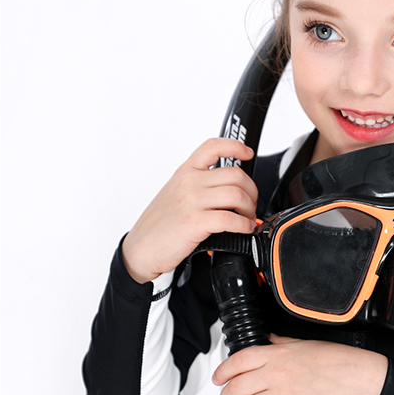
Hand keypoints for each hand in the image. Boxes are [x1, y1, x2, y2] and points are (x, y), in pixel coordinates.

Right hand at [121, 138, 257, 282]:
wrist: (141, 248)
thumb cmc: (159, 225)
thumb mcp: (175, 194)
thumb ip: (199, 185)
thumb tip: (229, 189)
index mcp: (185, 172)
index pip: (212, 147)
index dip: (235, 146)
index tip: (247, 153)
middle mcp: (189, 182)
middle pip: (236, 175)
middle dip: (251, 192)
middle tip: (250, 205)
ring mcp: (191, 201)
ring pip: (237, 195)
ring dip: (249, 209)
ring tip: (247, 219)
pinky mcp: (195, 222)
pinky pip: (231, 218)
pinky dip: (244, 225)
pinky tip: (243, 229)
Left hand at [212, 334, 388, 394]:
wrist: (357, 379)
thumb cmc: (336, 361)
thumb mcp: (304, 343)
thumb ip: (281, 343)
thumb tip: (268, 341)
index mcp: (276, 356)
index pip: (237, 362)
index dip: (222, 372)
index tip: (218, 380)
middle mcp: (276, 375)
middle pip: (236, 389)